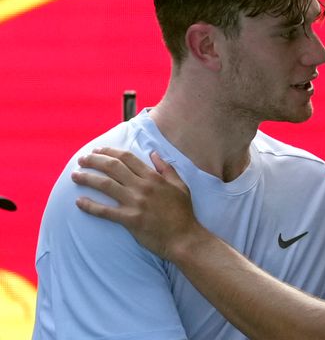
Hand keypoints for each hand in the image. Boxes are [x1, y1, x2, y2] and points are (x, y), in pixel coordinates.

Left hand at [73, 147, 202, 259]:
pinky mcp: (130, 220)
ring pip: (105, 185)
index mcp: (154, 177)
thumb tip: (153, 153)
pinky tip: (78, 202)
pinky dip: (90, 206)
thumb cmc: (183, 213)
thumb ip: (166, 168)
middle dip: (94, 161)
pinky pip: (105, 211)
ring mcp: (135, 203)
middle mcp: (143, 187)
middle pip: (113, 167)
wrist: (184, 238)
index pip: (127, 158)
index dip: (110, 151)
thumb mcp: (180, 186)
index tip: (97, 151)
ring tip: (75, 176)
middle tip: (81, 160)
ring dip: (87, 178)